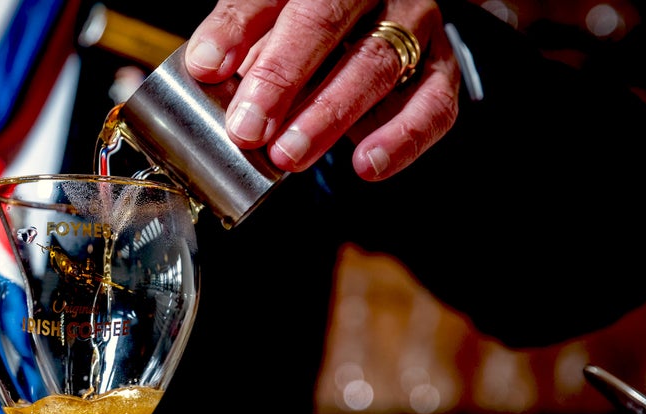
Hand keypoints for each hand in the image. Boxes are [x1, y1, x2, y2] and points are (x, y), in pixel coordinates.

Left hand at [184, 0, 459, 180]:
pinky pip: (434, 103)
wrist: (377, 17)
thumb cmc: (307, 25)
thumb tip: (204, 65)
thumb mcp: (268, 17)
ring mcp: (412, 23)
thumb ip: (239, 34)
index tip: (208, 69)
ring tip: (288, 155)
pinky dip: (401, 139)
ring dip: (328, 115)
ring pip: (376, 64)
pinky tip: (365, 164)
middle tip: (248, 129)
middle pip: (325, 21)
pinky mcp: (440, 65)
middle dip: (281, 78)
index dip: (237, 30)